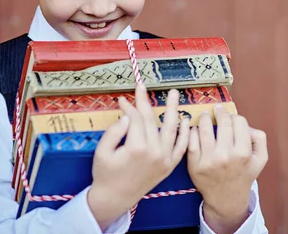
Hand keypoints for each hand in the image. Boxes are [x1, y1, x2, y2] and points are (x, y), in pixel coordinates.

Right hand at [87, 84, 189, 229]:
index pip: (136, 119)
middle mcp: (154, 152)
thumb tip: (127, 116)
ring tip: (173, 94)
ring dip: (173, 110)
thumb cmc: (105, 174)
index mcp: (136, 148)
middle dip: (145, 103)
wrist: (115, 198)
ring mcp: (164, 159)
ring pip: (171, 129)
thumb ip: (114, 131)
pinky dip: (185, 133)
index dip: (129, 107)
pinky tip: (185, 120)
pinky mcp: (169, 166)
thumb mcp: (102, 151)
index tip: (123, 99)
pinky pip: (181, 147)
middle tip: (143, 88)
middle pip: (152, 120)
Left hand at [187, 104, 267, 233]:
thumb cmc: (243, 174)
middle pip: (223, 122)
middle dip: (220, 112)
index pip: (239, 122)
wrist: (226, 198)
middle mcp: (226, 156)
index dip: (235, 117)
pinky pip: (191, 140)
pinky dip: (193, 131)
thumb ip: (259, 138)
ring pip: (204, 128)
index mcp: (243, 153)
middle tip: (217, 109)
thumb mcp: (260, 159)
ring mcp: (209, 160)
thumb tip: (245, 123)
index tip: (231, 117)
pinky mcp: (194, 164)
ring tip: (205, 115)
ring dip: (204, 117)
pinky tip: (196, 129)